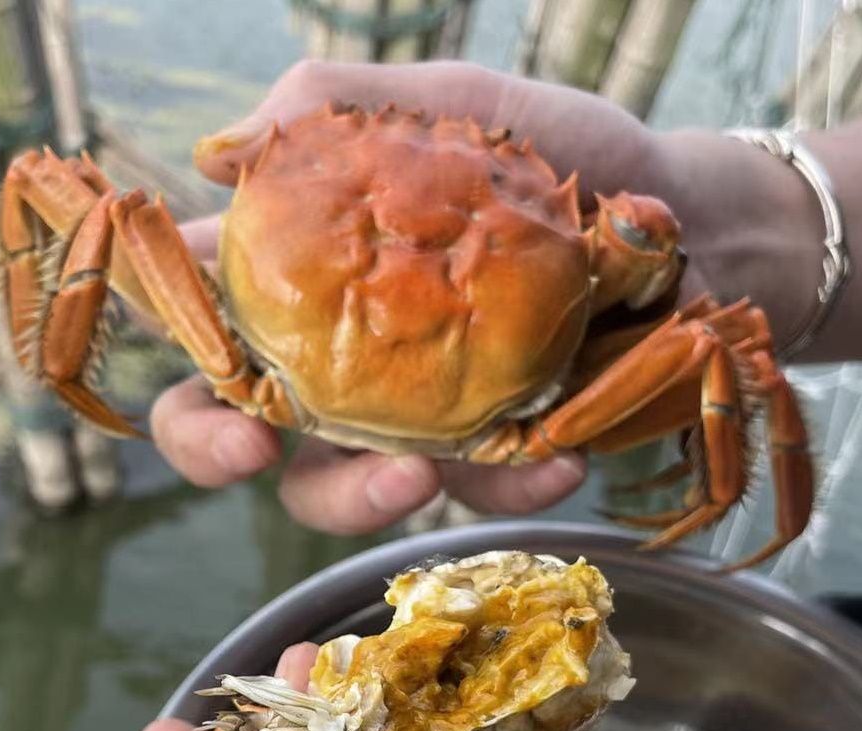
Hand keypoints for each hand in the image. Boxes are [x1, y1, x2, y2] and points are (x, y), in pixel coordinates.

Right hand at [148, 59, 816, 533]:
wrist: (679, 218)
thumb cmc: (551, 152)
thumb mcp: (442, 105)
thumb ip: (325, 114)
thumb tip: (214, 155)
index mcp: (304, 277)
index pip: (201, 329)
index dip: (181, 366)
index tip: (219, 390)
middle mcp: (338, 360)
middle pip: (238, 427)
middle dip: (218, 450)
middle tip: (253, 447)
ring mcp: (409, 416)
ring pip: (343, 485)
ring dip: (366, 493)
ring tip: (417, 473)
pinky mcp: (486, 451)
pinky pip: (479, 491)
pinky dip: (514, 486)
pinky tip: (558, 461)